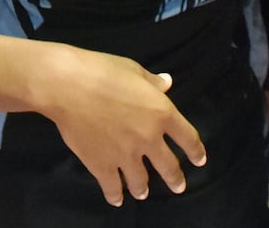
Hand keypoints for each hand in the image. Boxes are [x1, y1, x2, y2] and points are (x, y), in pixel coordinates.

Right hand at [42, 47, 205, 206]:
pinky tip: (117, 198)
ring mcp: (125, 154)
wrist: (68, 86)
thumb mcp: (134, 70)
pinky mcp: (102, 165)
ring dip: (143, 188)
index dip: (195, 150)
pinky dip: (115, 195)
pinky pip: (112, 186)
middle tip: (179, 187)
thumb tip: (167, 82)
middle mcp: (149, 138)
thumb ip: (152, 82)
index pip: (187, 136)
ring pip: (141, 181)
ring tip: (143, 193)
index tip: (200, 160)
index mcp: (161, 112)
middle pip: (169, 166)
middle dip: (175, 179)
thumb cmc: (102, 70)